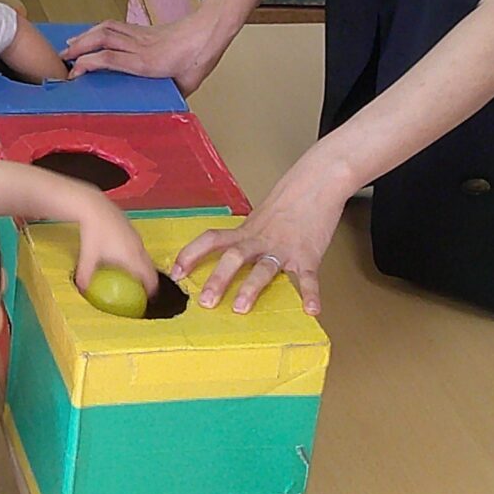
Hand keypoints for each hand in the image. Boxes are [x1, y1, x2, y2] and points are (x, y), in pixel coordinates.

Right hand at [61, 5, 228, 93]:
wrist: (210, 31)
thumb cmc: (199, 61)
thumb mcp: (184, 86)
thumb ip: (166, 96)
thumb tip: (156, 112)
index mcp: (147, 63)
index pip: (109, 59)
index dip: (87, 64)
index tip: (74, 74)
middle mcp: (140, 46)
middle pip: (102, 39)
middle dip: (79, 47)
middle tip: (62, 57)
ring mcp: (141, 35)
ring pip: (107, 29)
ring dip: (85, 35)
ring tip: (70, 43)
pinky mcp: (144, 30)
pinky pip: (116, 26)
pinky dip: (99, 29)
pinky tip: (93, 34)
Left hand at [71, 193, 158, 296]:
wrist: (94, 206)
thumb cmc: (93, 231)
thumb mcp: (88, 257)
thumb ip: (85, 276)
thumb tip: (82, 290)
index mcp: (132, 257)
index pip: (150, 278)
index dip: (152, 290)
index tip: (150, 298)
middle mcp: (137, 247)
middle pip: (150, 268)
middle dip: (150, 280)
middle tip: (144, 290)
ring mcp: (135, 237)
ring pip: (145, 256)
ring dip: (143, 267)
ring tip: (135, 275)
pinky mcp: (131, 229)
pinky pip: (139, 246)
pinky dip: (137, 255)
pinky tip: (124, 256)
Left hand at [174, 149, 350, 315]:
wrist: (317, 183)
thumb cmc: (289, 202)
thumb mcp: (259, 218)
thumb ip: (244, 238)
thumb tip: (227, 258)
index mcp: (246, 232)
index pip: (211, 240)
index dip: (191, 255)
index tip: (175, 273)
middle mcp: (260, 240)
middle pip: (234, 257)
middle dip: (218, 279)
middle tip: (206, 302)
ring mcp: (283, 248)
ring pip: (264, 268)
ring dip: (250, 288)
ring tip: (240, 308)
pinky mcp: (307, 255)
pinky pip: (307, 277)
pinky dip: (310, 295)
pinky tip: (311, 311)